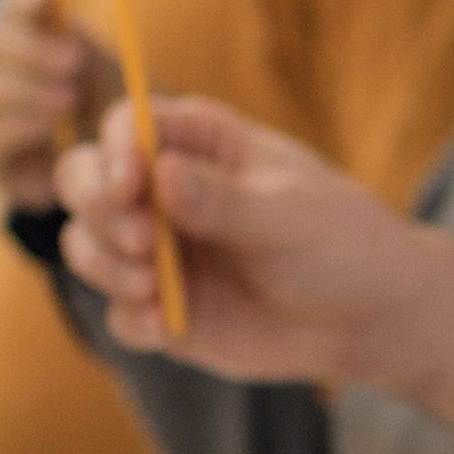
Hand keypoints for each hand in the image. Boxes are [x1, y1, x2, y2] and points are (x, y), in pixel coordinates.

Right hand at [0, 0, 116, 201]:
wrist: (108, 181)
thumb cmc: (114, 115)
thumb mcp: (116, 78)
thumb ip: (94, 47)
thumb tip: (76, 18)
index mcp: (37, 37)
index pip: (19, 5)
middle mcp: (2, 69)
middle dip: (33, 50)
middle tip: (74, 63)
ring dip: (28, 90)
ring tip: (69, 101)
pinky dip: (16, 130)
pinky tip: (46, 129)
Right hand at [60, 96, 453, 398]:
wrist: (368, 319)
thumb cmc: (340, 244)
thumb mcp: (289, 216)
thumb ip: (223, 200)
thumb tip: (160, 173)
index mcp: (203, 142)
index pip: (128, 125)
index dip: (115, 151)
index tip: (130, 187)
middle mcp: (167, 190)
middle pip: (85, 178)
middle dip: (99, 211)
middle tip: (142, 246)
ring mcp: (159, 249)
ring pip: (87, 244)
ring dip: (105, 267)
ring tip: (154, 293)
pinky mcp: (160, 305)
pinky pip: (115, 312)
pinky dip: (129, 319)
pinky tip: (166, 328)